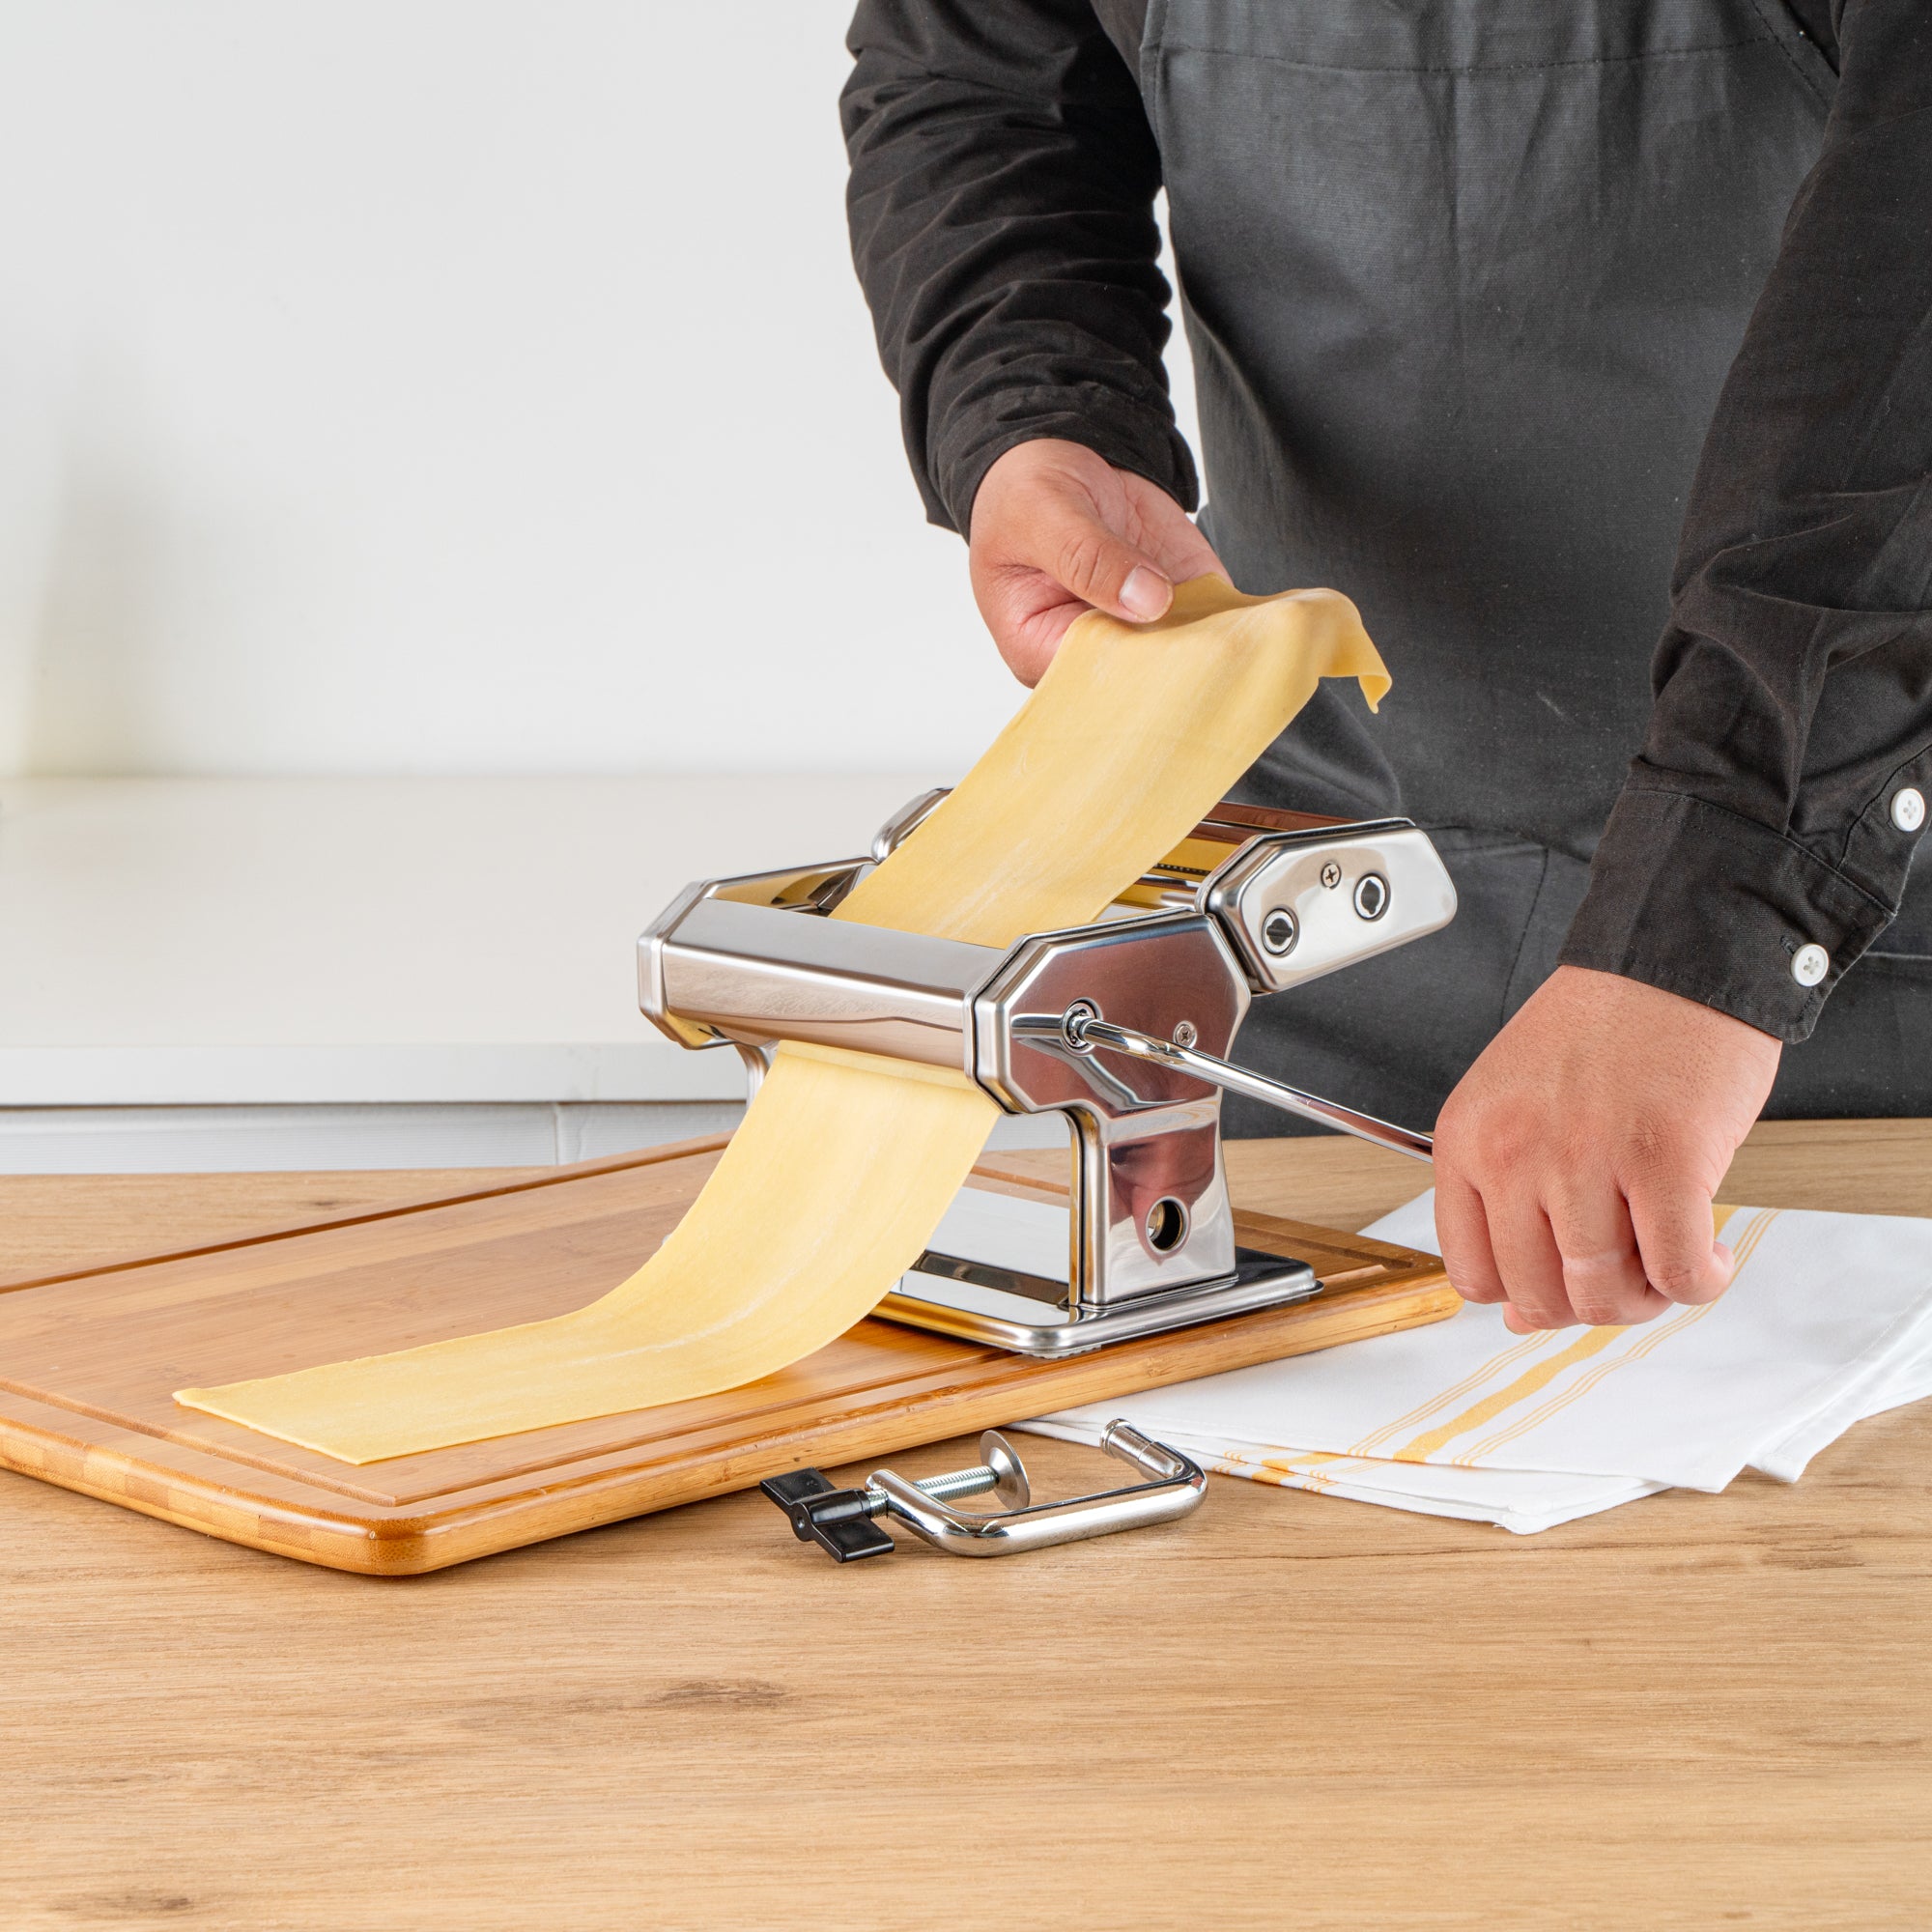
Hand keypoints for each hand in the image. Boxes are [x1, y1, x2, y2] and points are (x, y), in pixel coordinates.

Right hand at [967, 438, 1224, 685]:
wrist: (1063, 462)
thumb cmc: (1027, 498)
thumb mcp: (1044, 515)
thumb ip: (1089, 557)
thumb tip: (1148, 600)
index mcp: (1038, 648)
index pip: (1089, 685)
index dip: (1129, 680)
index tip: (1168, 659)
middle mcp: (1092, 652)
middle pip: (1141, 684)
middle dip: (1179, 672)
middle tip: (1215, 654)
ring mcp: (1139, 630)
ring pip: (1185, 660)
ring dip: (1217, 650)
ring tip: (1242, 638)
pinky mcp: (1178, 603)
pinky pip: (1213, 623)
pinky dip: (1237, 621)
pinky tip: (1256, 619)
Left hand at [1433, 965, 1781, 1330]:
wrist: (1673, 959)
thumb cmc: (1605, 1027)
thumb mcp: (1517, 1102)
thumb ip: (1509, 1195)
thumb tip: (1521, 1309)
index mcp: (1468, 1137)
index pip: (1471, 1270)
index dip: (1521, 1295)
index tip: (1557, 1285)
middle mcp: (1515, 1152)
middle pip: (1537, 1295)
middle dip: (1588, 1304)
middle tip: (1625, 1275)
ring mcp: (1586, 1159)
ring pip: (1604, 1295)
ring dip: (1645, 1298)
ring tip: (1666, 1260)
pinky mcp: (1666, 1162)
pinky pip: (1678, 1275)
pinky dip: (1699, 1283)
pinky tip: (1708, 1253)